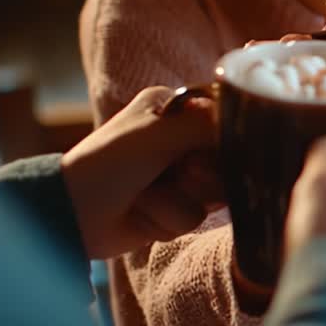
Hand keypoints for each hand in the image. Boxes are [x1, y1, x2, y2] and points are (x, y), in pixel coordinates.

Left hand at [61, 86, 221, 258]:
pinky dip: (168, 217)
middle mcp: (181, 138)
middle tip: (180, 172)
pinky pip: (196, 217)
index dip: (229, 135)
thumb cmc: (109, 162)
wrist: (72, 213)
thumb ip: (208, 125)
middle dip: (202, 173)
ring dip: (180, 198)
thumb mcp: (160, 134)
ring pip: (216, 191)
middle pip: (228, 158)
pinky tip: (142, 213)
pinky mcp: (175, 206)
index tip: (220, 146)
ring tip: (147, 194)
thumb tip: (253, 123)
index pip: (226, 116)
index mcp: (176, 107)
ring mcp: (179, 174)